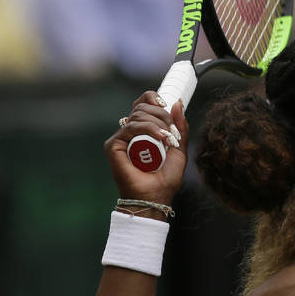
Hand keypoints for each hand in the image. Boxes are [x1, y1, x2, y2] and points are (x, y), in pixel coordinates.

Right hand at [105, 91, 188, 205]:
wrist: (155, 196)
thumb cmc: (166, 177)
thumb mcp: (179, 149)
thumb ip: (180, 127)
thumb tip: (178, 103)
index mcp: (143, 130)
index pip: (143, 103)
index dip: (154, 99)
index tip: (167, 106)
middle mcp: (130, 131)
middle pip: (142, 106)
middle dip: (163, 115)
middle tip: (173, 133)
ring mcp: (121, 138)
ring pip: (138, 115)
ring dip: (159, 123)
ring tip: (169, 139)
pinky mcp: (113, 145)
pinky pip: (131, 127)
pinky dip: (149, 129)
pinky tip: (160, 138)